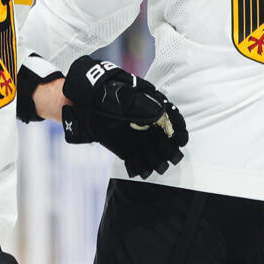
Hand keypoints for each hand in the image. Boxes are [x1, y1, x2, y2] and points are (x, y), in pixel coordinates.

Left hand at [62, 56, 187, 178]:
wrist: (82, 101)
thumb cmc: (105, 92)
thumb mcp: (123, 94)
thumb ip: (140, 104)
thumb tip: (160, 113)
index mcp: (151, 106)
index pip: (172, 118)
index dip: (179, 129)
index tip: (181, 139)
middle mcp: (147, 124)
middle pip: (166, 139)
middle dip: (170, 149)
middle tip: (171, 156)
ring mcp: (136, 138)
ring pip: (153, 153)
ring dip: (158, 161)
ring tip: (158, 167)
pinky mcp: (124, 150)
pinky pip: (136, 162)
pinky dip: (140, 168)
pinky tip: (140, 171)